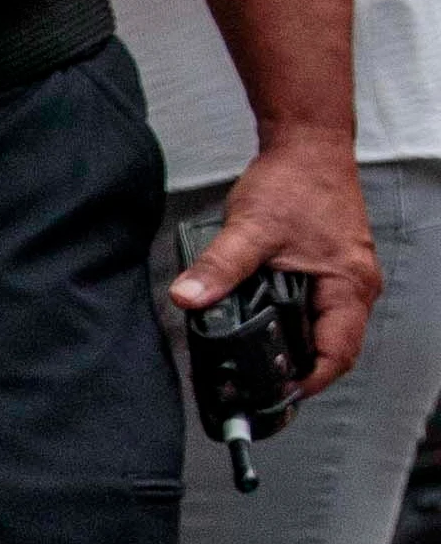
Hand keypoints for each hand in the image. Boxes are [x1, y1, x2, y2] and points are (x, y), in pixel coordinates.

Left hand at [173, 138, 381, 397]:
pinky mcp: (332, 269)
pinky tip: (264, 330)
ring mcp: (346, 278)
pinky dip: (296, 326)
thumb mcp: (250, 228)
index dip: (308, 382)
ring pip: (327, 331)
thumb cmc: (293, 182)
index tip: (274, 396)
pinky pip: (320, 311)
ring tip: (257, 366)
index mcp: (349, 284)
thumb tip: (189, 299)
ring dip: (297, 349)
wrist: (308, 147)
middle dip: (299, 371)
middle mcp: (356, 286)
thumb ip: (219, 267)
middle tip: (257, 388)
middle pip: (334, 348)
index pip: (337, 353)